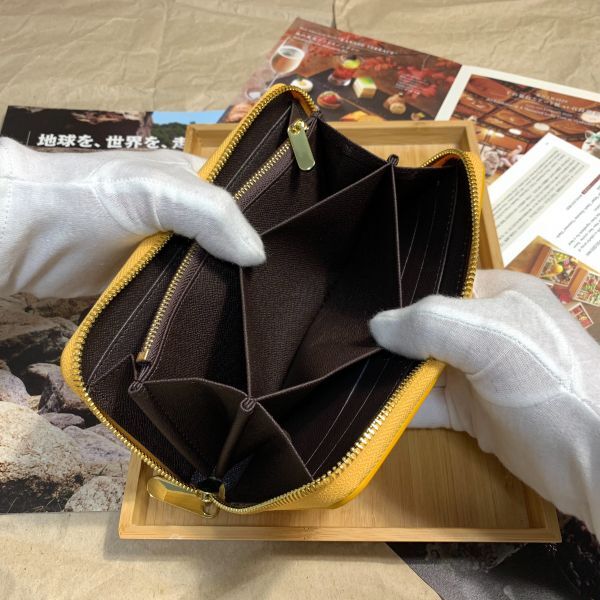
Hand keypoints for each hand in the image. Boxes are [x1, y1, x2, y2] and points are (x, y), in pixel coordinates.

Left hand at [0, 137, 263, 297]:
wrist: (26, 235)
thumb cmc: (91, 198)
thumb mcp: (156, 191)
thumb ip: (211, 214)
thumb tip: (259, 257)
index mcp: (197, 183)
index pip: (248, 203)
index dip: (268, 226)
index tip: (295, 258)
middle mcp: (187, 216)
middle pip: (231, 242)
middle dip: (249, 265)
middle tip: (280, 296)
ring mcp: (169, 250)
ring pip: (212, 271)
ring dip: (229, 289)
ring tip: (262, 313)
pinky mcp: (152, 281)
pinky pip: (186, 293)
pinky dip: (202, 306)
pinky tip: (226, 322)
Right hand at [370, 269, 599, 533]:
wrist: (595, 463)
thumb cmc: (548, 383)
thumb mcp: (493, 337)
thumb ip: (431, 323)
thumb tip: (375, 324)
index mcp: (499, 294)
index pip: (437, 287)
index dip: (399, 298)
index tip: (357, 310)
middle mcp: (486, 329)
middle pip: (425, 329)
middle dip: (389, 340)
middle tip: (344, 346)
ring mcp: (479, 373)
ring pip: (422, 368)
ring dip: (389, 375)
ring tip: (344, 373)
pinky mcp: (472, 412)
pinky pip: (427, 402)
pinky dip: (400, 406)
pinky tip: (366, 407)